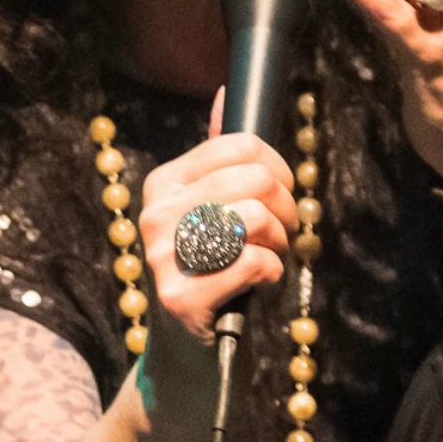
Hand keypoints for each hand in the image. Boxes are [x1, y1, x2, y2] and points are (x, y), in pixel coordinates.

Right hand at [136, 107, 299, 340]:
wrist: (191, 348)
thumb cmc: (212, 269)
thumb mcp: (210, 208)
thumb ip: (218, 156)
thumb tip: (226, 93)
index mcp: (163, 183)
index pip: (240, 144)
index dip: (279, 167)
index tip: (280, 192)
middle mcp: (156, 213)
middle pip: (256, 178)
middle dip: (286, 206)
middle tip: (283, 231)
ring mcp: (164, 256)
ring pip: (258, 217)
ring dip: (280, 241)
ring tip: (270, 255)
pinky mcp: (182, 296)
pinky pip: (255, 262)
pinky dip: (273, 271)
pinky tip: (260, 281)